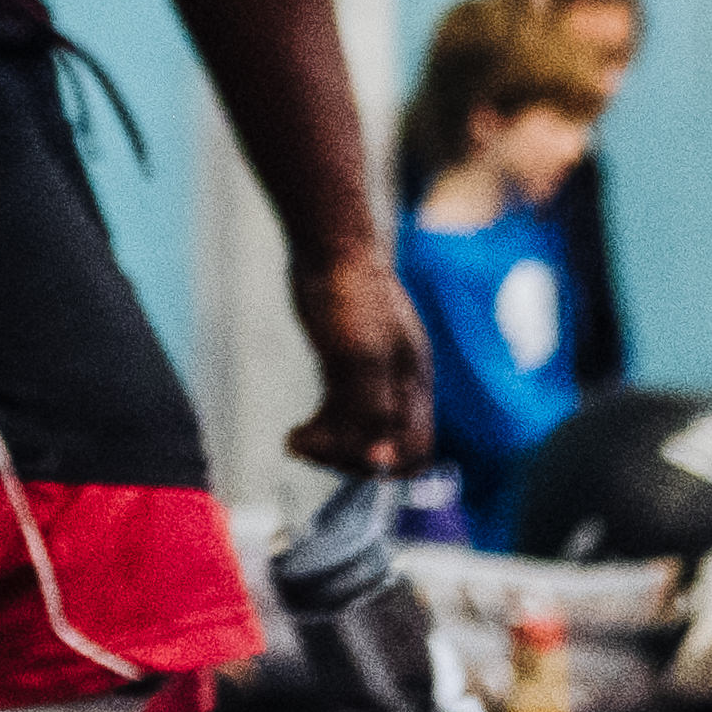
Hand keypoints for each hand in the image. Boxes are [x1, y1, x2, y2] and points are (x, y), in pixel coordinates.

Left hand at [285, 240, 433, 477]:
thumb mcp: (360, 355)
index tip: (344, 457)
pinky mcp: (346, 366)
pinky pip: (341, 414)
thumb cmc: (350, 295)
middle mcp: (398, 385)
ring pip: (359, 433)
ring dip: (330, 448)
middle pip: (385, 447)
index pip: (416, 449)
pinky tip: (296, 434)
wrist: (329, 246)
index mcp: (413, 384)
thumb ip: (374, 408)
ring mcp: (373, 376)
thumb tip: (382, 460)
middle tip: (309, 448)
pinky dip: (320, 430)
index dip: (384, 465)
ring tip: (295, 443)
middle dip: (349, 457)